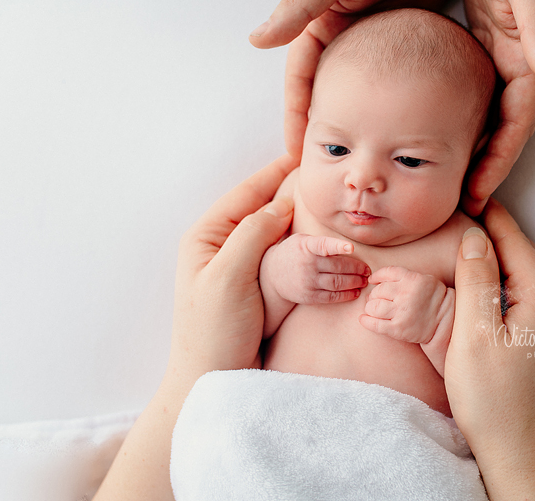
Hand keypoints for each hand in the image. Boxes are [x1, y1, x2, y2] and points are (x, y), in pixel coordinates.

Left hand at [96, 154, 298, 500]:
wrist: (210, 380)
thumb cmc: (211, 331)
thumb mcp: (227, 278)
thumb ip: (251, 235)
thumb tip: (280, 204)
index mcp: (207, 237)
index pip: (245, 193)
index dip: (273, 173)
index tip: (301, 154)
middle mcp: (224, 246)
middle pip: (262, 208)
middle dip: (289, 191)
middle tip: (321, 176)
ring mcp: (242, 267)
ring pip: (276, 231)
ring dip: (300, 218)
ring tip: (327, 203)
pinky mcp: (259, 287)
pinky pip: (284, 256)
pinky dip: (302, 245)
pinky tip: (323, 240)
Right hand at [249, 0, 464, 158]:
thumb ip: (300, 5)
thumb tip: (255, 40)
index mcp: (325, 23)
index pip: (305, 80)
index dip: (298, 116)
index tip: (295, 155)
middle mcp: (350, 36)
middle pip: (335, 94)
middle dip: (330, 131)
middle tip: (328, 172)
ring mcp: (383, 41)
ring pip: (370, 95)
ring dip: (367, 126)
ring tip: (369, 162)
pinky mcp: (414, 40)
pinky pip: (406, 82)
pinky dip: (405, 108)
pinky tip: (410, 134)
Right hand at [264, 234, 369, 303]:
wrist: (272, 274)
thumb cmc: (293, 253)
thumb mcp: (302, 240)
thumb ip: (321, 242)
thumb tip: (348, 247)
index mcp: (307, 246)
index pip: (324, 245)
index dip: (338, 246)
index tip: (351, 248)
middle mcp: (307, 264)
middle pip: (338, 267)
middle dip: (357, 268)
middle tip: (367, 270)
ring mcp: (308, 282)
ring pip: (337, 283)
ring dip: (355, 282)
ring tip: (364, 281)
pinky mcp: (309, 296)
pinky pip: (331, 296)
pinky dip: (346, 295)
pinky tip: (355, 292)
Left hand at [359, 266, 453, 343]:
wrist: (445, 321)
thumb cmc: (431, 298)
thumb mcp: (423, 279)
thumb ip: (403, 276)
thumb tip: (373, 278)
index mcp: (412, 279)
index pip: (386, 273)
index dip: (376, 276)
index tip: (372, 280)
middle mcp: (406, 294)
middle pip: (378, 291)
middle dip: (374, 295)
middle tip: (376, 299)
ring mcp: (402, 312)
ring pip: (374, 307)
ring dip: (370, 307)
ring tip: (374, 309)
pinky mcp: (398, 329)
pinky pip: (375, 324)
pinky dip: (366, 321)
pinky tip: (364, 319)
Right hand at [444, 199, 534, 499]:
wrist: (521, 455)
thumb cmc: (494, 401)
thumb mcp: (474, 334)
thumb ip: (476, 280)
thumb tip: (475, 236)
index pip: (514, 239)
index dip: (487, 215)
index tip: (463, 194)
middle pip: (521, 254)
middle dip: (491, 232)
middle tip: (458, 212)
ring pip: (521, 275)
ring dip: (494, 258)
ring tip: (463, 243)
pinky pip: (522, 297)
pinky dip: (500, 283)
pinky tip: (479, 287)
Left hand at [461, 0, 534, 214]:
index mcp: (528, 58)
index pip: (516, 124)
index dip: (498, 161)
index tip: (478, 193)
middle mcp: (516, 64)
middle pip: (501, 131)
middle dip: (483, 167)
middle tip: (458, 203)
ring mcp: (497, 57)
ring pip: (484, 118)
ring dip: (469, 149)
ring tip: (443, 182)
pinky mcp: (480, 46)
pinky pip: (469, 93)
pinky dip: (455, 118)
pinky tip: (432, 134)